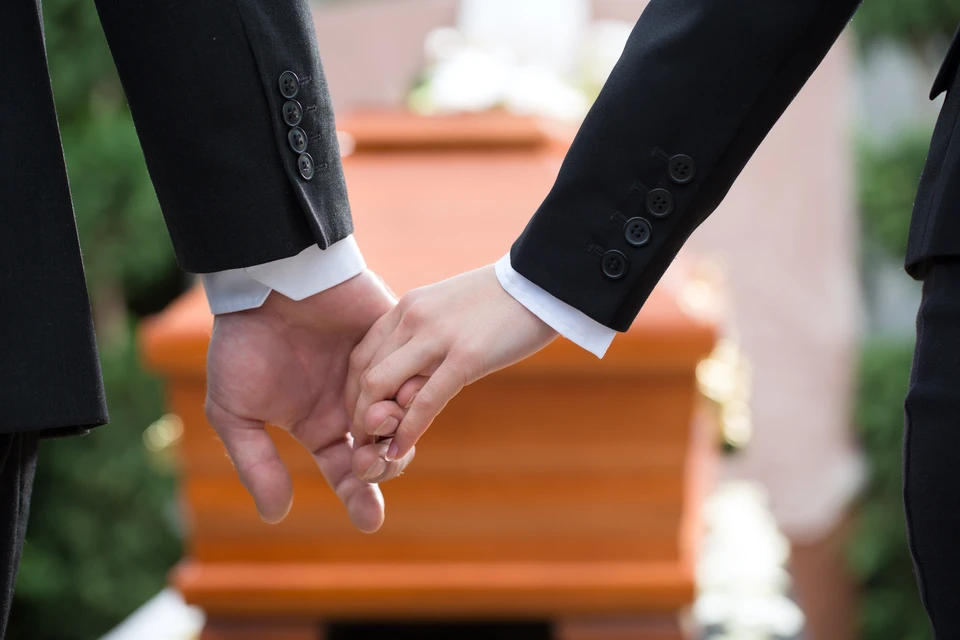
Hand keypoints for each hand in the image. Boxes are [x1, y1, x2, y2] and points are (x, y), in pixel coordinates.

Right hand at [204, 271, 414, 532]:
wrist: (265, 280)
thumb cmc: (243, 343)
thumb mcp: (236, 411)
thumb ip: (256, 463)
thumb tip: (277, 517)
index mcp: (319, 425)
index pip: (349, 471)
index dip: (361, 497)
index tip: (371, 521)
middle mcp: (352, 404)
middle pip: (384, 451)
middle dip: (383, 465)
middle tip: (371, 460)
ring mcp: (377, 373)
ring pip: (405, 417)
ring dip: (396, 429)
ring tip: (379, 421)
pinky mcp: (394, 340)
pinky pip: (414, 373)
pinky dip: (411, 389)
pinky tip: (403, 396)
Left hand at [346, 265, 557, 463]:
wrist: (540, 282)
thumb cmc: (501, 303)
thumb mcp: (450, 312)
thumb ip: (427, 339)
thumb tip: (415, 377)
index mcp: (407, 307)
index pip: (361, 355)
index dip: (353, 393)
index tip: (362, 418)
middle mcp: (412, 318)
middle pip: (363, 374)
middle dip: (358, 414)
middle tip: (365, 442)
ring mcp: (437, 336)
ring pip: (381, 386)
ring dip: (373, 425)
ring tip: (377, 451)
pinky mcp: (466, 357)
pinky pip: (424, 401)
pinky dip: (406, 432)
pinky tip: (400, 451)